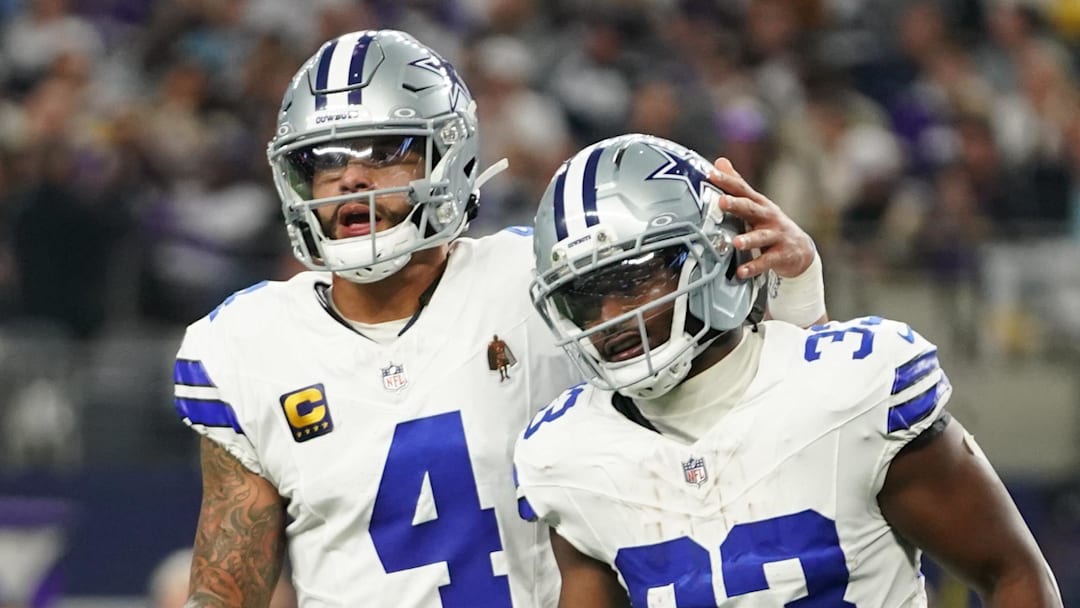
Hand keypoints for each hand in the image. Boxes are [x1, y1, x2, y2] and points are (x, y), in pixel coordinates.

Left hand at [709, 158, 814, 278]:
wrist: (801, 250)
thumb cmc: (770, 224)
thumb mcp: (755, 203)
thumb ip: (737, 185)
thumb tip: (719, 161)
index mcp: (758, 204)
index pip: (741, 189)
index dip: (727, 181)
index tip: (711, 173)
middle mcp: (768, 217)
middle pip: (751, 209)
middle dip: (736, 204)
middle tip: (721, 201)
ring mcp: (776, 236)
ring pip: (761, 237)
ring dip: (748, 239)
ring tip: (735, 242)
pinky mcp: (781, 255)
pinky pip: (766, 262)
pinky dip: (754, 267)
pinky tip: (741, 272)